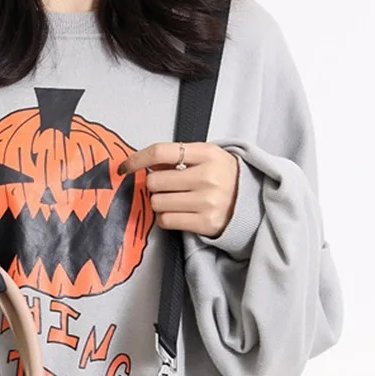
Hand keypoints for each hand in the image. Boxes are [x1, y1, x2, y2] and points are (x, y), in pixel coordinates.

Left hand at [118, 142, 239, 237]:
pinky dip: (166, 217)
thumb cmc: (222, 176)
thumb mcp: (206, 156)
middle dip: (153, 185)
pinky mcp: (204, 223)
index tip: (125, 167)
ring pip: (157, 203)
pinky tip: (178, 212)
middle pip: (154, 181)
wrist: (249, 200)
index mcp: (207, 154)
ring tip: (175, 199)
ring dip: (159, 202)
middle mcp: (207, 177)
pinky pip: (166, 220)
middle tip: (165, 186)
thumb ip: (177, 156)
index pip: (160, 152)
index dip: (137, 159)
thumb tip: (143, 164)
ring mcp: (206, 201)